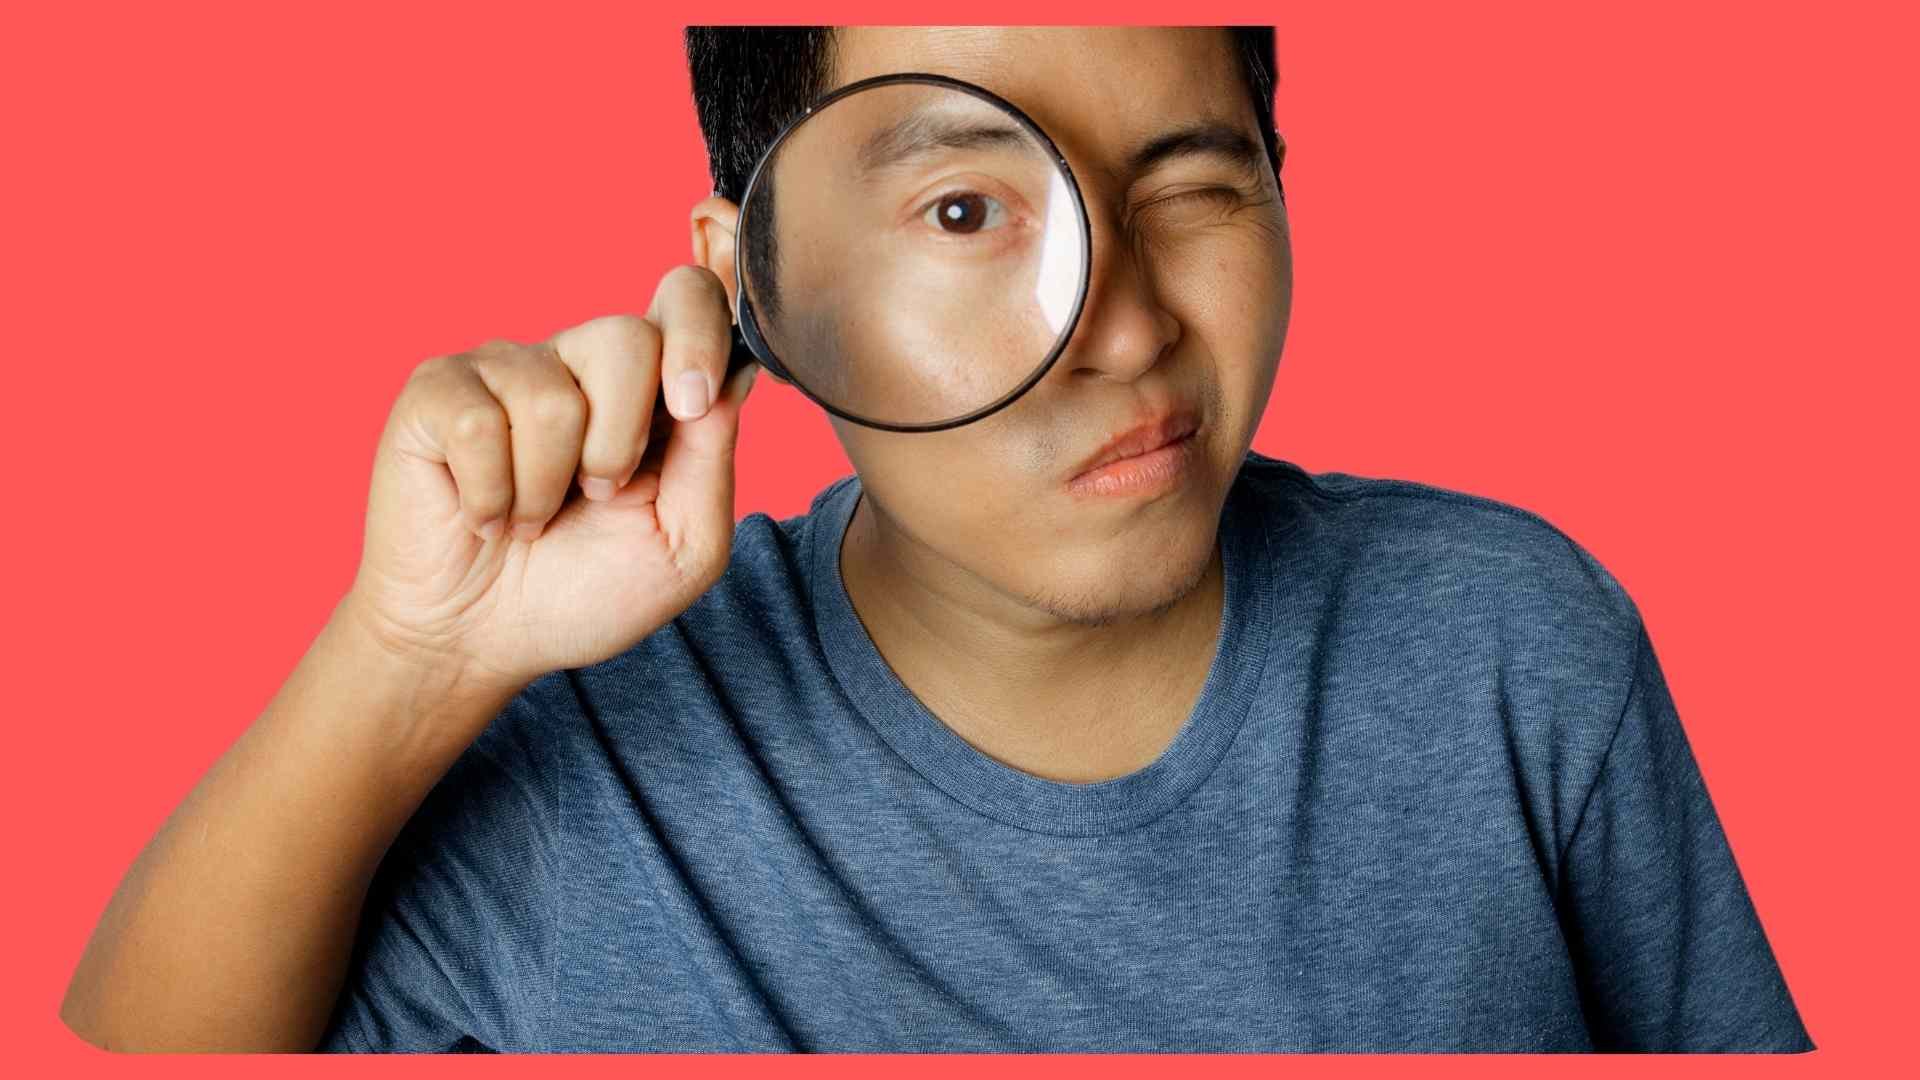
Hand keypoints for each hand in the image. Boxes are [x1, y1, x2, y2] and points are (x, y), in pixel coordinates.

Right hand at [341, 264, 756, 693]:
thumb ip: (713, 459)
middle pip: (628, 338)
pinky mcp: (437, 393)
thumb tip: (739, 375)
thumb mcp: (684, 545)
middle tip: (596, 497)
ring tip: (532, 517)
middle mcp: (578, 363)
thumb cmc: (586, 591)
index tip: (691, 405)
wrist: (484, 641)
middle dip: (620, 443)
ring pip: (555, 397)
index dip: (699, 335)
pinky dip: (491, 498)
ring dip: (548, 489)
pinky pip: (479, 425)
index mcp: (649, 388)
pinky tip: (483, 514)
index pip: (686, 299)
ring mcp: (505, 370)